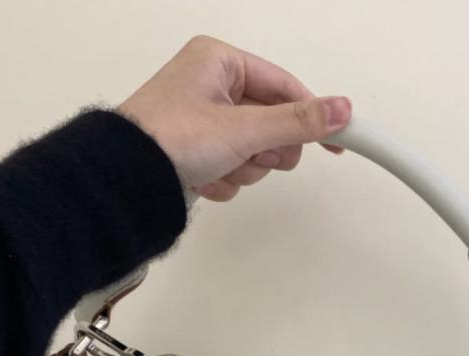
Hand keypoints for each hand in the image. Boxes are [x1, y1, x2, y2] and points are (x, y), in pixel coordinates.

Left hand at [118, 35, 351, 201]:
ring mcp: (203, 120)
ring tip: (218, 168)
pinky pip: (231, 167)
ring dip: (243, 168)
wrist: (125, 180)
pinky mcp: (195, 151)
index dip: (312, 116)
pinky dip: (223, 179)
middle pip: (271, 123)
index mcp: (220, 61)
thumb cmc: (174, 138)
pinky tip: (202, 179)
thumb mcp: (244, 129)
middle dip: (265, 150)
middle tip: (253, 157)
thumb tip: (343, 110)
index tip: (339, 142)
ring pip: (253, 151)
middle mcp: (211, 85)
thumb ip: (297, 122)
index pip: (284, 87)